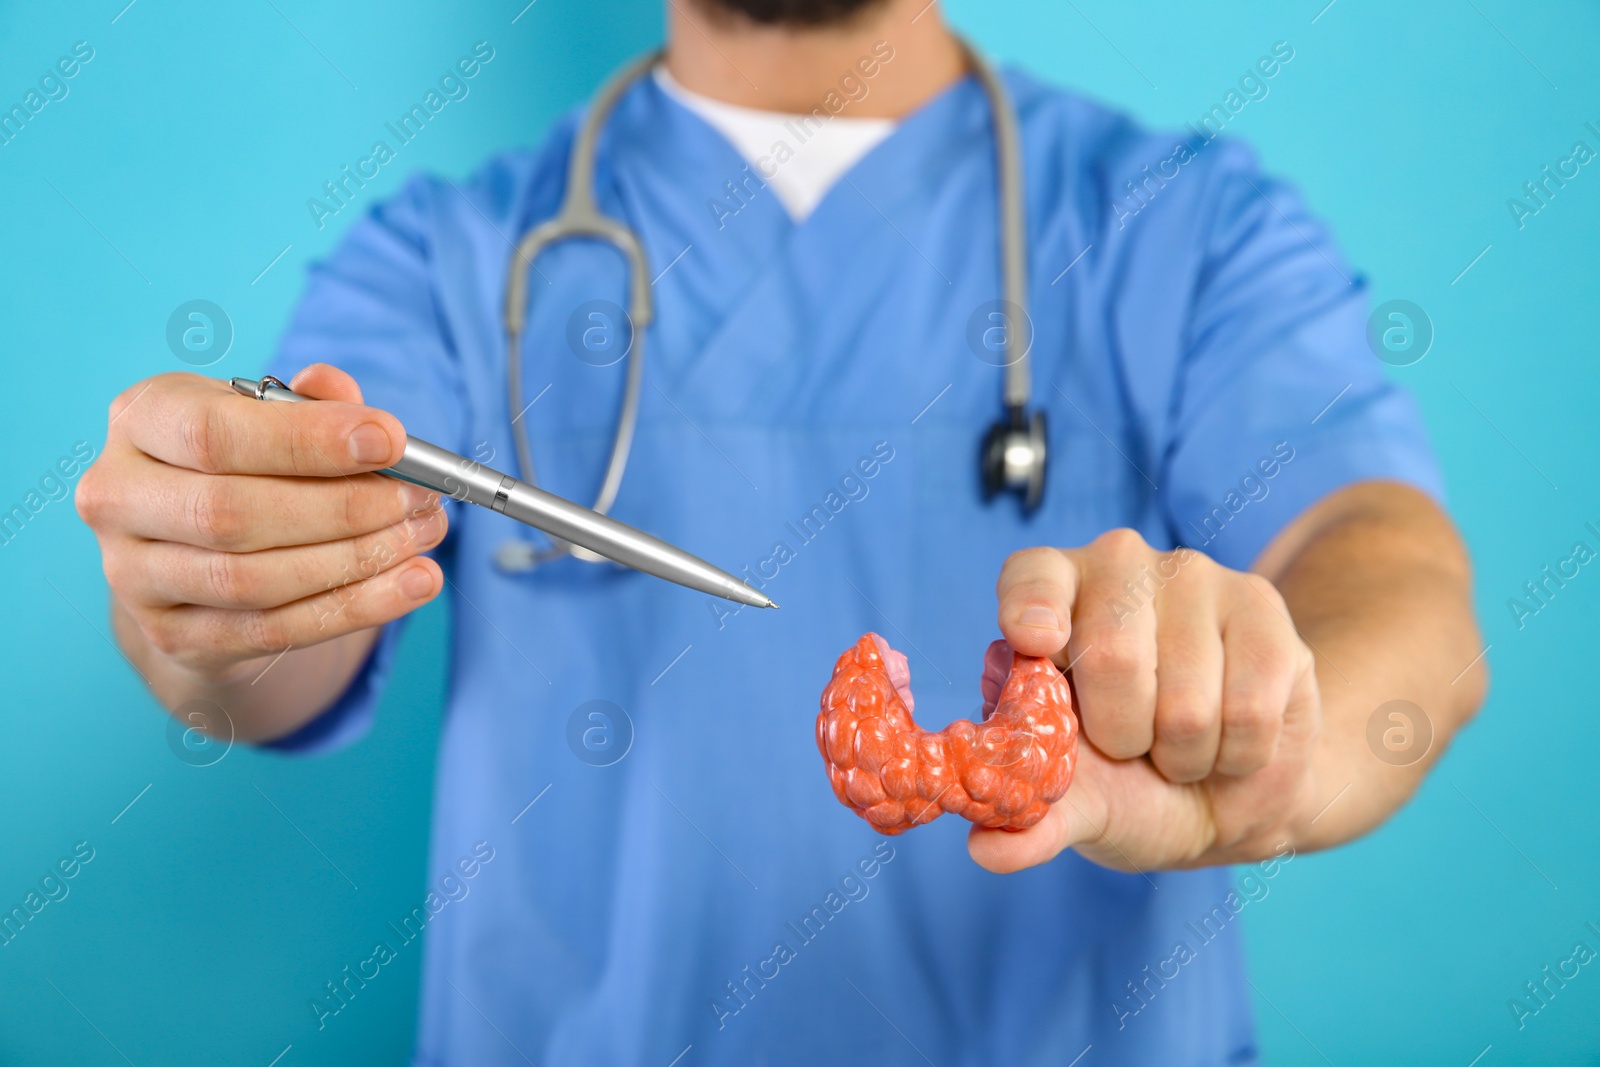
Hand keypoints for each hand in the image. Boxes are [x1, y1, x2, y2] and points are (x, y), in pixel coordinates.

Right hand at [77, 365, 446, 684]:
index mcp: (142, 420)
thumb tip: (349, 402)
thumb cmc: (248, 464)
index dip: (308, 440)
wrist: (199, 549)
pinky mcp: (174, 636)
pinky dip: (355, 608)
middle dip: (344, 508)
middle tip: (420, 500)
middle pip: (233, 513)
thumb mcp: (271, 417)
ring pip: (253, 579)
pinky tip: (412, 584)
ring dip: (357, 561)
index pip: (215, 433)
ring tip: (424, 538)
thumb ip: (312, 404)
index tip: (390, 441)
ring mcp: (135, 575)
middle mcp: (119, 496)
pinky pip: (273, 630)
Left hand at [968, 529, 1321, 873]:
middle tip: (1130, 746)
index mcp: (1048, 596)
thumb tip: (985, 850)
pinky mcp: (1263, 606)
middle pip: (1111, 655)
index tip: (1036, 642)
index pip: (1033, 576)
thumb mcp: (1074, 802)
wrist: (1224, 795)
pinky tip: (1229, 738)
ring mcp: (1193, 577)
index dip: (1032, 606)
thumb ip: (1031, 818)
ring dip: (1186, 756)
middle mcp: (1117, 565)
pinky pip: (1251, 708)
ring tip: (1181, 745)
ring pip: (1188, 699)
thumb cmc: (1127, 781)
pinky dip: (1239, 754)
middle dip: (1122, 736)